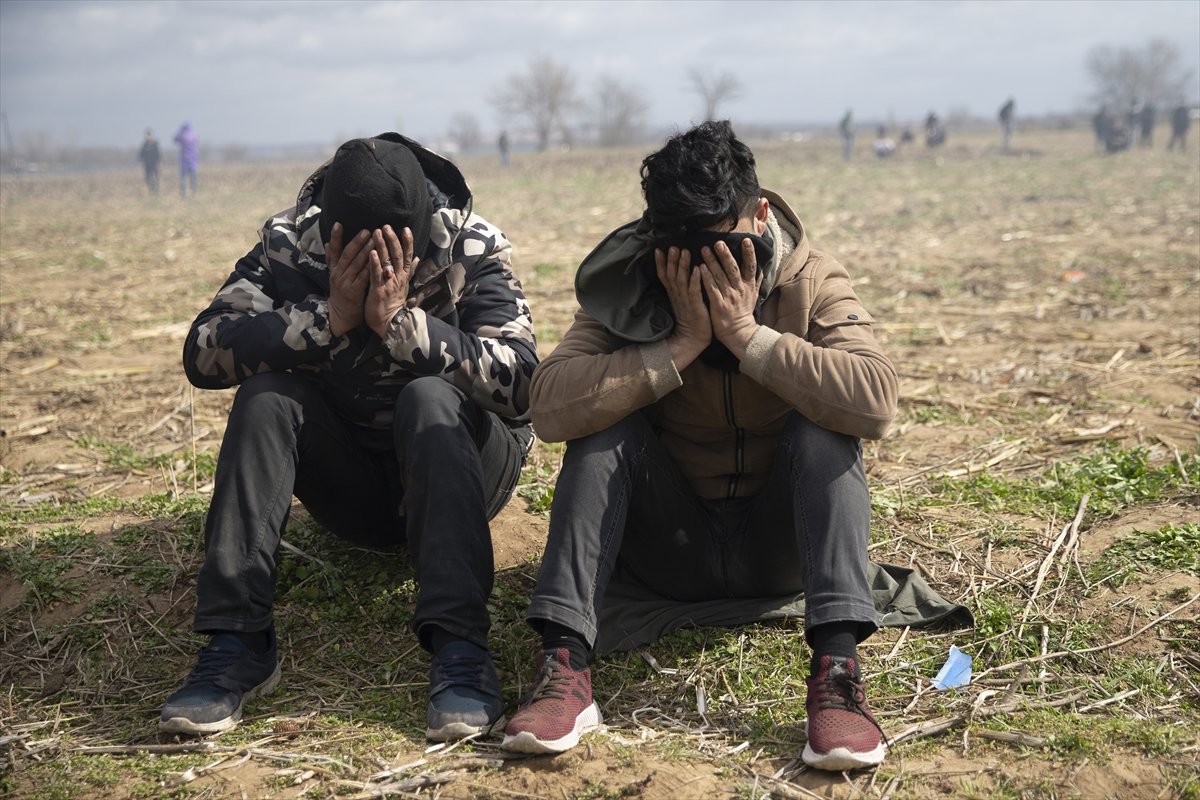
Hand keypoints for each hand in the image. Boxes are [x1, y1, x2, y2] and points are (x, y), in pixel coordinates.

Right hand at [327, 224, 373, 336]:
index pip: (334, 250)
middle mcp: (338, 274)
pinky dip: (370, 268)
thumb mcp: (335, 276)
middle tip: (367, 230)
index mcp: (334, 269)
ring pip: (356, 264)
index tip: (338, 223)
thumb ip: (333, 260)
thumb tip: (327, 243)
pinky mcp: (354, 292)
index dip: (335, 237)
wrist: (342, 316)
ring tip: (376, 240)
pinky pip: (363, 277)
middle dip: (357, 241)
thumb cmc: (342, 293)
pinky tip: (378, 260)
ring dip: (366, 251)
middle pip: (347, 255)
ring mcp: (345, 283)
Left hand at [366, 225, 417, 338]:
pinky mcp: (379, 290)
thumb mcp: (404, 285)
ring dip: (382, 246)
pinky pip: (377, 274)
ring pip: (387, 261)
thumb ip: (410, 271)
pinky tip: (371, 252)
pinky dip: (375, 263)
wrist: (389, 323)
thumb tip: (418, 258)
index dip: (407, 242)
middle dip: (393, 240)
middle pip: (398, 255)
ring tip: (377, 232)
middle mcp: (398, 278)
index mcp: (403, 276)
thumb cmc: (394, 304)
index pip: (408, 256)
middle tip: (387, 226)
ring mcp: (389, 283)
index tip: (405, 228)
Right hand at [655, 246, 710, 369]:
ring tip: (684, 251)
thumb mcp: (682, 301)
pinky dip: (695, 280)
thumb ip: (680, 286)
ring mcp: (685, 301)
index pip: (664, 275)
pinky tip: (697, 269)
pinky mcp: (695, 307)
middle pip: (672, 275)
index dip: (661, 262)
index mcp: (673, 294)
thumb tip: (679, 272)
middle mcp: (677, 295)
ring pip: (682, 280)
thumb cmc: (691, 319)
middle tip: (673, 246)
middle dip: (672, 260)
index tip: (659, 248)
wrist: (692, 340)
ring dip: (683, 265)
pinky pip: (694, 291)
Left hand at [699, 238, 761, 358]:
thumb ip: (756, 281)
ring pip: (720, 276)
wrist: (740, 334)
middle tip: (718, 242)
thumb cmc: (744, 313)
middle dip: (725, 255)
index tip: (746, 240)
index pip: (750, 266)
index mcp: (748, 286)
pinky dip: (706, 278)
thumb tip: (762, 267)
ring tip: (704, 249)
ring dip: (712, 262)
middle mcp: (739, 289)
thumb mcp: (753, 296)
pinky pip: (712, 289)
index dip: (749, 253)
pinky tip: (700, 268)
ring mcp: (729, 297)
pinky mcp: (719, 305)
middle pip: (733, 268)